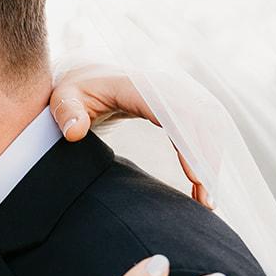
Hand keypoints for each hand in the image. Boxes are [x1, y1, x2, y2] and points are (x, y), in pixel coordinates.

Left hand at [50, 64, 213, 207]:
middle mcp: (164, 86)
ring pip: (209, 125)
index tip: (196, 177)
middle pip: (201, 120)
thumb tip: (75, 133)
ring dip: (212, 161)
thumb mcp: (63, 99)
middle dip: (208, 159)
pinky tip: (202, 185)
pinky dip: (208, 155)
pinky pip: (204, 128)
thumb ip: (67, 113)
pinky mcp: (181, 104)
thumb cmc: (75, 90)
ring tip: (207, 200)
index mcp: (138, 85)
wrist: (88, 74)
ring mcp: (176, 93)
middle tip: (206, 200)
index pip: (174, 112)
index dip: (189, 143)